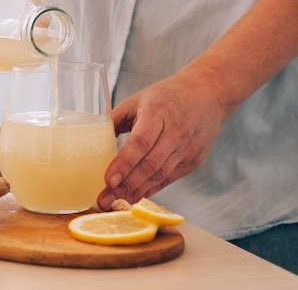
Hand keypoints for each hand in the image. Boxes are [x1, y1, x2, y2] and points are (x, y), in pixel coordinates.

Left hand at [97, 68, 226, 210]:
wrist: (207, 93)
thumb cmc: (167, 96)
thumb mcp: (138, 99)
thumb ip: (115, 119)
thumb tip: (90, 139)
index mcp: (158, 112)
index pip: (141, 142)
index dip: (124, 163)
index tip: (107, 180)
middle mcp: (176, 131)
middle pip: (150, 165)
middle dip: (125, 186)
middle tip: (103, 200)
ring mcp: (187, 148)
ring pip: (159, 176)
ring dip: (135, 192)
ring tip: (113, 203)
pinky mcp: (193, 160)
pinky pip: (168, 179)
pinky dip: (149, 190)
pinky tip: (132, 197)